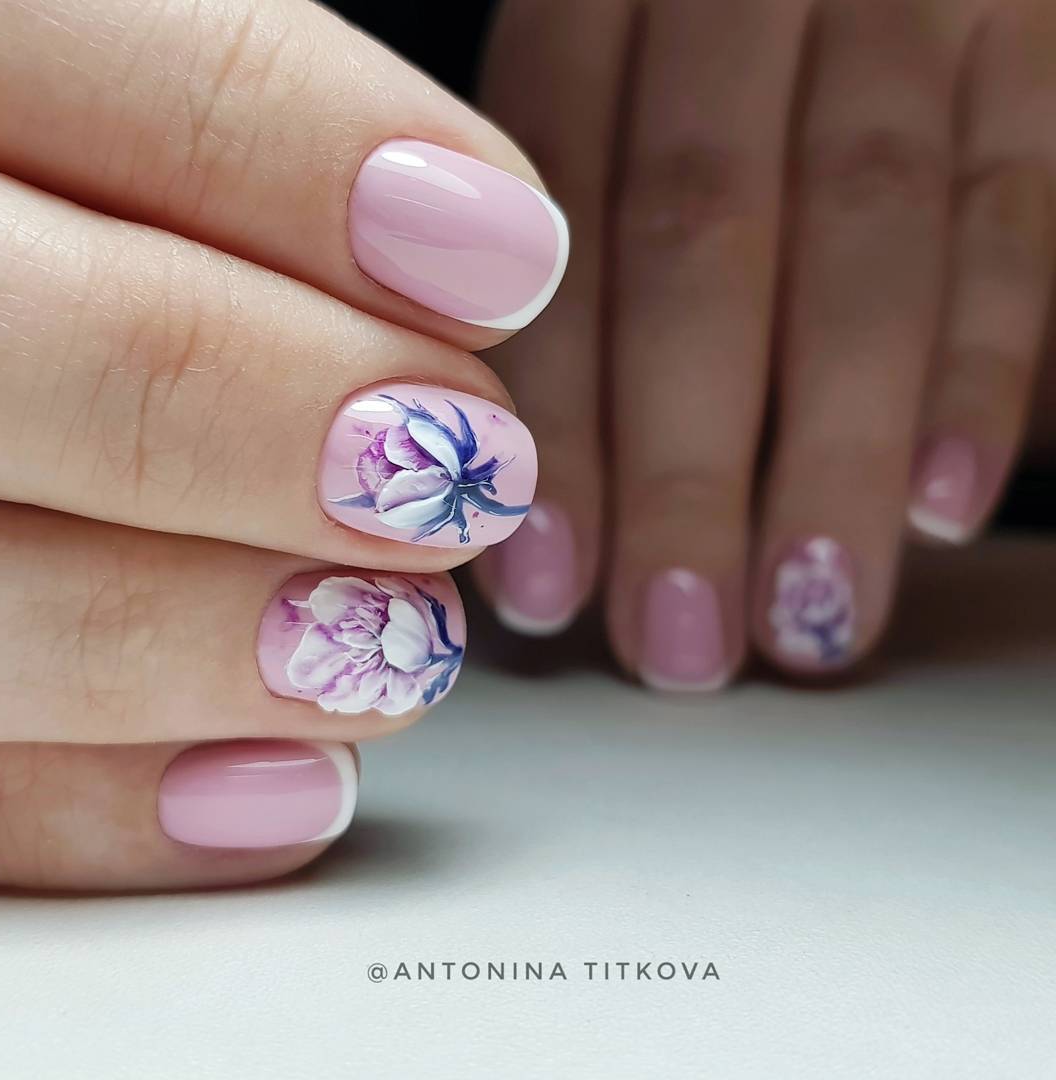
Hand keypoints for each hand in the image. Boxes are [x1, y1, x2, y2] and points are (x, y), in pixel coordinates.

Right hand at [0, 0, 566, 888]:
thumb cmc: (5, 200)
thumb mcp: (55, 79)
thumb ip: (223, 133)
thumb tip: (473, 234)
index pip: (80, 63)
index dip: (313, 158)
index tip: (506, 251)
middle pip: (50, 358)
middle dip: (289, 425)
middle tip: (462, 478)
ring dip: (217, 642)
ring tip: (393, 648)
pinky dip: (111, 808)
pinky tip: (277, 789)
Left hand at [475, 0, 1054, 686]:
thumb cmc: (708, 66)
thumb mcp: (619, 108)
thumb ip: (588, 263)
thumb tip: (552, 496)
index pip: (552, 226)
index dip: (552, 411)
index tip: (546, 583)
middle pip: (696, 235)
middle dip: (683, 464)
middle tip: (677, 639)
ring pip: (859, 229)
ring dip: (832, 449)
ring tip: (805, 615)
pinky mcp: (1038, 30)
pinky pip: (1012, 200)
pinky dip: (981, 361)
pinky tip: (945, 505)